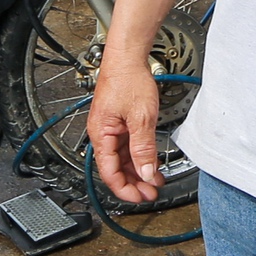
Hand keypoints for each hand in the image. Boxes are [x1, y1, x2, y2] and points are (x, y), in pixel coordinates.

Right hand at [87, 59, 165, 204]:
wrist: (127, 58)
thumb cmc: (128, 80)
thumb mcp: (141, 118)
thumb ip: (143, 148)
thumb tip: (147, 173)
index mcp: (101, 134)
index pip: (109, 172)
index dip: (124, 189)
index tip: (140, 198)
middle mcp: (102, 134)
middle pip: (115, 168)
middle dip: (133, 183)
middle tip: (151, 193)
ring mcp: (110, 129)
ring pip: (121, 160)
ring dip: (137, 172)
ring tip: (154, 181)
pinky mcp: (118, 124)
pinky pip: (126, 148)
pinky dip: (138, 158)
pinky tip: (150, 164)